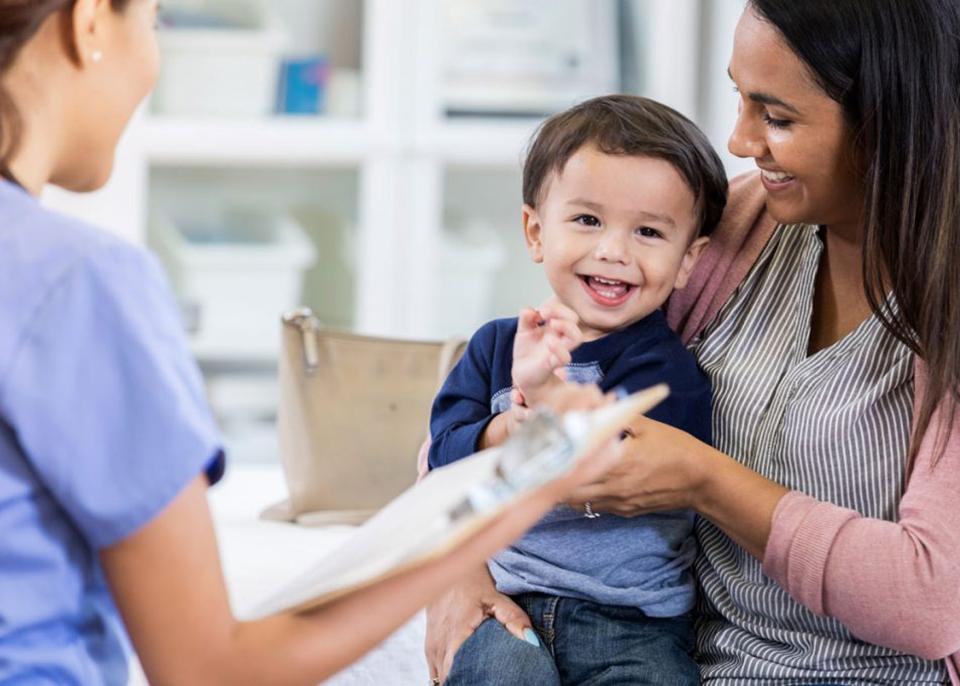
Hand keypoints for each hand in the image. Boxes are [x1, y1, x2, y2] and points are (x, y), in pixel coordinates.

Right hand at [425, 566, 533, 683]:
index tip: (485, 682)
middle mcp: (439, 644)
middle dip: (464, 681)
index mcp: (456, 636)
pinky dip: (446, 674)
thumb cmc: (472, 580)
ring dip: (454, 679)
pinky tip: (460, 675)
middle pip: (449, 679)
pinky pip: (434, 668)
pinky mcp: (429, 643)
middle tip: (484, 681)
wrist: (447, 566)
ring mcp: (431, 645)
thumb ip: (513, 618)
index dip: (470, 681)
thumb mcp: (495, 596)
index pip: (457, 674)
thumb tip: (532, 640)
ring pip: (439, 676)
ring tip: (473, 680)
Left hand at [512, 299, 581, 403]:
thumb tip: (529, 310)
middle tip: (544, 313)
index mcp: (554, 329)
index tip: (540, 311)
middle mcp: (560, 338)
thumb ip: (525, 319)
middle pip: (574, 320)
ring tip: (551, 323)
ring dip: (566, 326)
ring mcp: (558, 351)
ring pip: (577, 337)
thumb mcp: (523, 331)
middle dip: (561, 312)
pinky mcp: (552, 364)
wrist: (522, 373)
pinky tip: (548, 343)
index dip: (555, 307)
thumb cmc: (527, 352)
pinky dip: (559, 348)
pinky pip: (565, 358)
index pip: (565, 312)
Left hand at [566, 415, 713, 516]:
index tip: (551, 448)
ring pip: (580, 503)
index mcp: (617, 462)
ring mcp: (619, 502)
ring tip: (565, 473)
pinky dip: (587, 497)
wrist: (700, 480)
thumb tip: (598, 406)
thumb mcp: (648, 427)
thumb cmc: (676, 449)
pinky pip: (597, 507)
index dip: (560, 457)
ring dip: (569, 490)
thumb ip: (619, 417)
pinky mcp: (626, 511)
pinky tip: (588, 483)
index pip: (576, 465)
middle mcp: (614, 486)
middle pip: (570, 490)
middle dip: (558, 477)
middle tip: (552, 462)